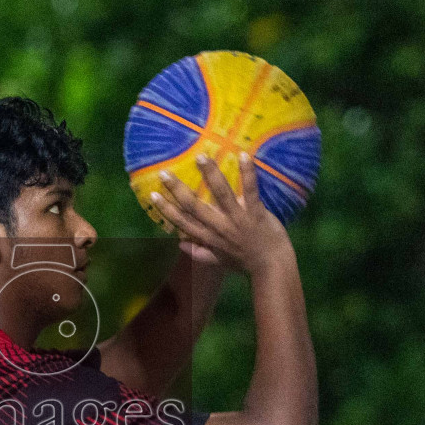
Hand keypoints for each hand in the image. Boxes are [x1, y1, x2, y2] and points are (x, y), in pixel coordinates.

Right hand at [150, 153, 292, 275]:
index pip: (183, 222)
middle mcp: (219, 228)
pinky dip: (247, 173)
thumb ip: (200, 253)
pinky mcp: (255, 213)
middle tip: (164, 173)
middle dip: (177, 189)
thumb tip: (179, 244)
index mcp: (209, 238)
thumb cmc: (246, 264)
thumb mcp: (219, 262)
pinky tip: (243, 155)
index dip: (166, 209)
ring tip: (201, 157)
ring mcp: (237, 219)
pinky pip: (250, 191)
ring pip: (220, 194)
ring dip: (210, 174)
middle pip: (194, 206)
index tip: (153, 195)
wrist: (272, 269)